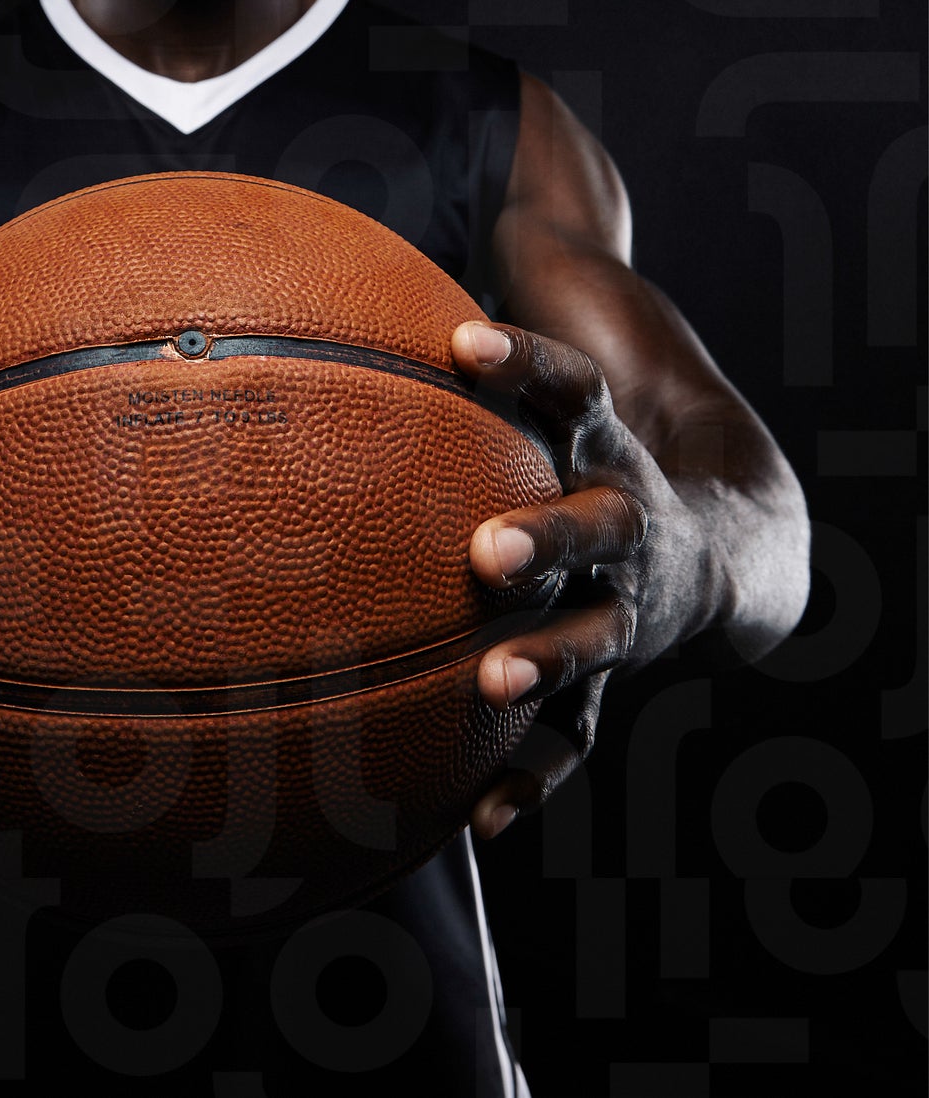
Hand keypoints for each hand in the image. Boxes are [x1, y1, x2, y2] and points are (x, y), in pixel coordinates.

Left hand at [450, 320, 709, 840]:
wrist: (727, 548)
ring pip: (595, 636)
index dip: (524, 360)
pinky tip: (482, 815)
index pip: (573, 386)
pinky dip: (535, 775)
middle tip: (486, 550)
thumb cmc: (590, 454)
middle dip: (548, 537)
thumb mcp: (560, 400)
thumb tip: (371, 283)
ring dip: (546, 658)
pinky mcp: (616, 676)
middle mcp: (627, 522)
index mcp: (606, 445)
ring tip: (493, 678)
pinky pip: (580, 735)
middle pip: (600, 526)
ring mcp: (627, 606)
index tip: (462, 338)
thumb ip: (482, 351)